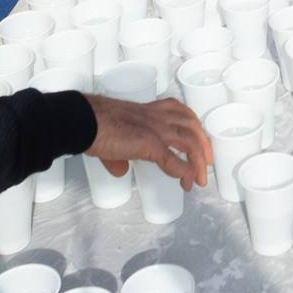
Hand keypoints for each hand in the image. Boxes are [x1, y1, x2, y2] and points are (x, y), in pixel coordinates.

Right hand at [82, 93, 211, 188]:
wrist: (84, 120)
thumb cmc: (91, 124)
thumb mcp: (111, 138)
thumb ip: (118, 156)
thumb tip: (120, 170)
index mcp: (148, 111)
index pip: (179, 111)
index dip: (191, 126)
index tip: (195, 141)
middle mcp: (157, 117)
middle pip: (191, 125)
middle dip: (203, 144)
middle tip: (207, 162)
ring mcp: (156, 129)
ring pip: (190, 142)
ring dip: (198, 162)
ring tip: (199, 179)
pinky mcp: (150, 143)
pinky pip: (174, 160)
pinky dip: (184, 171)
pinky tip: (186, 182)